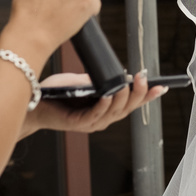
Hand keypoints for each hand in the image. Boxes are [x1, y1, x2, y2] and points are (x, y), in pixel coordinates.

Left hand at [22, 72, 166, 136]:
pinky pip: (96, 115)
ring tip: (130, 83)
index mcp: (106, 109)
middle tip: (145, 78)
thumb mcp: (83, 82)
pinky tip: (108, 94)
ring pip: (115, 112)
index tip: (162, 86)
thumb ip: (99, 80)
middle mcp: (103, 119)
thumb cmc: (57, 93)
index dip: (147, 96)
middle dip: (140, 94)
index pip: (132, 104)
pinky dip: (104, 104)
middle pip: (128, 109)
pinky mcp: (79, 123)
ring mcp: (92, 123)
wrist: (33, 104)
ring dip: (123, 97)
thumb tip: (117, 72)